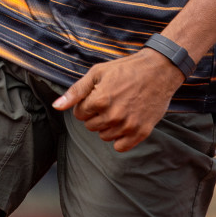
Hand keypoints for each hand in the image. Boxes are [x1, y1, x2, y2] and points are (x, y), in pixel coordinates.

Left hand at [52, 50, 183, 151]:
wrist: (159, 70)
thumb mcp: (97, 73)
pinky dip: (120, 138)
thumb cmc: (126, 69)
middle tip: (109, 101)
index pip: (79, 114)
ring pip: (104, 136)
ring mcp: (128, 125)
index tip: (97, 95)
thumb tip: (56, 106)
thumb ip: (75, 91)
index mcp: (100, 100)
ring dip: (107, 126)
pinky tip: (125, 123)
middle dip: (95, 115)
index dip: (86, 104)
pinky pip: (121, 147)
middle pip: (91, 126)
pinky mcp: (142, 132)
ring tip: (119, 108)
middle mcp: (113, 116)